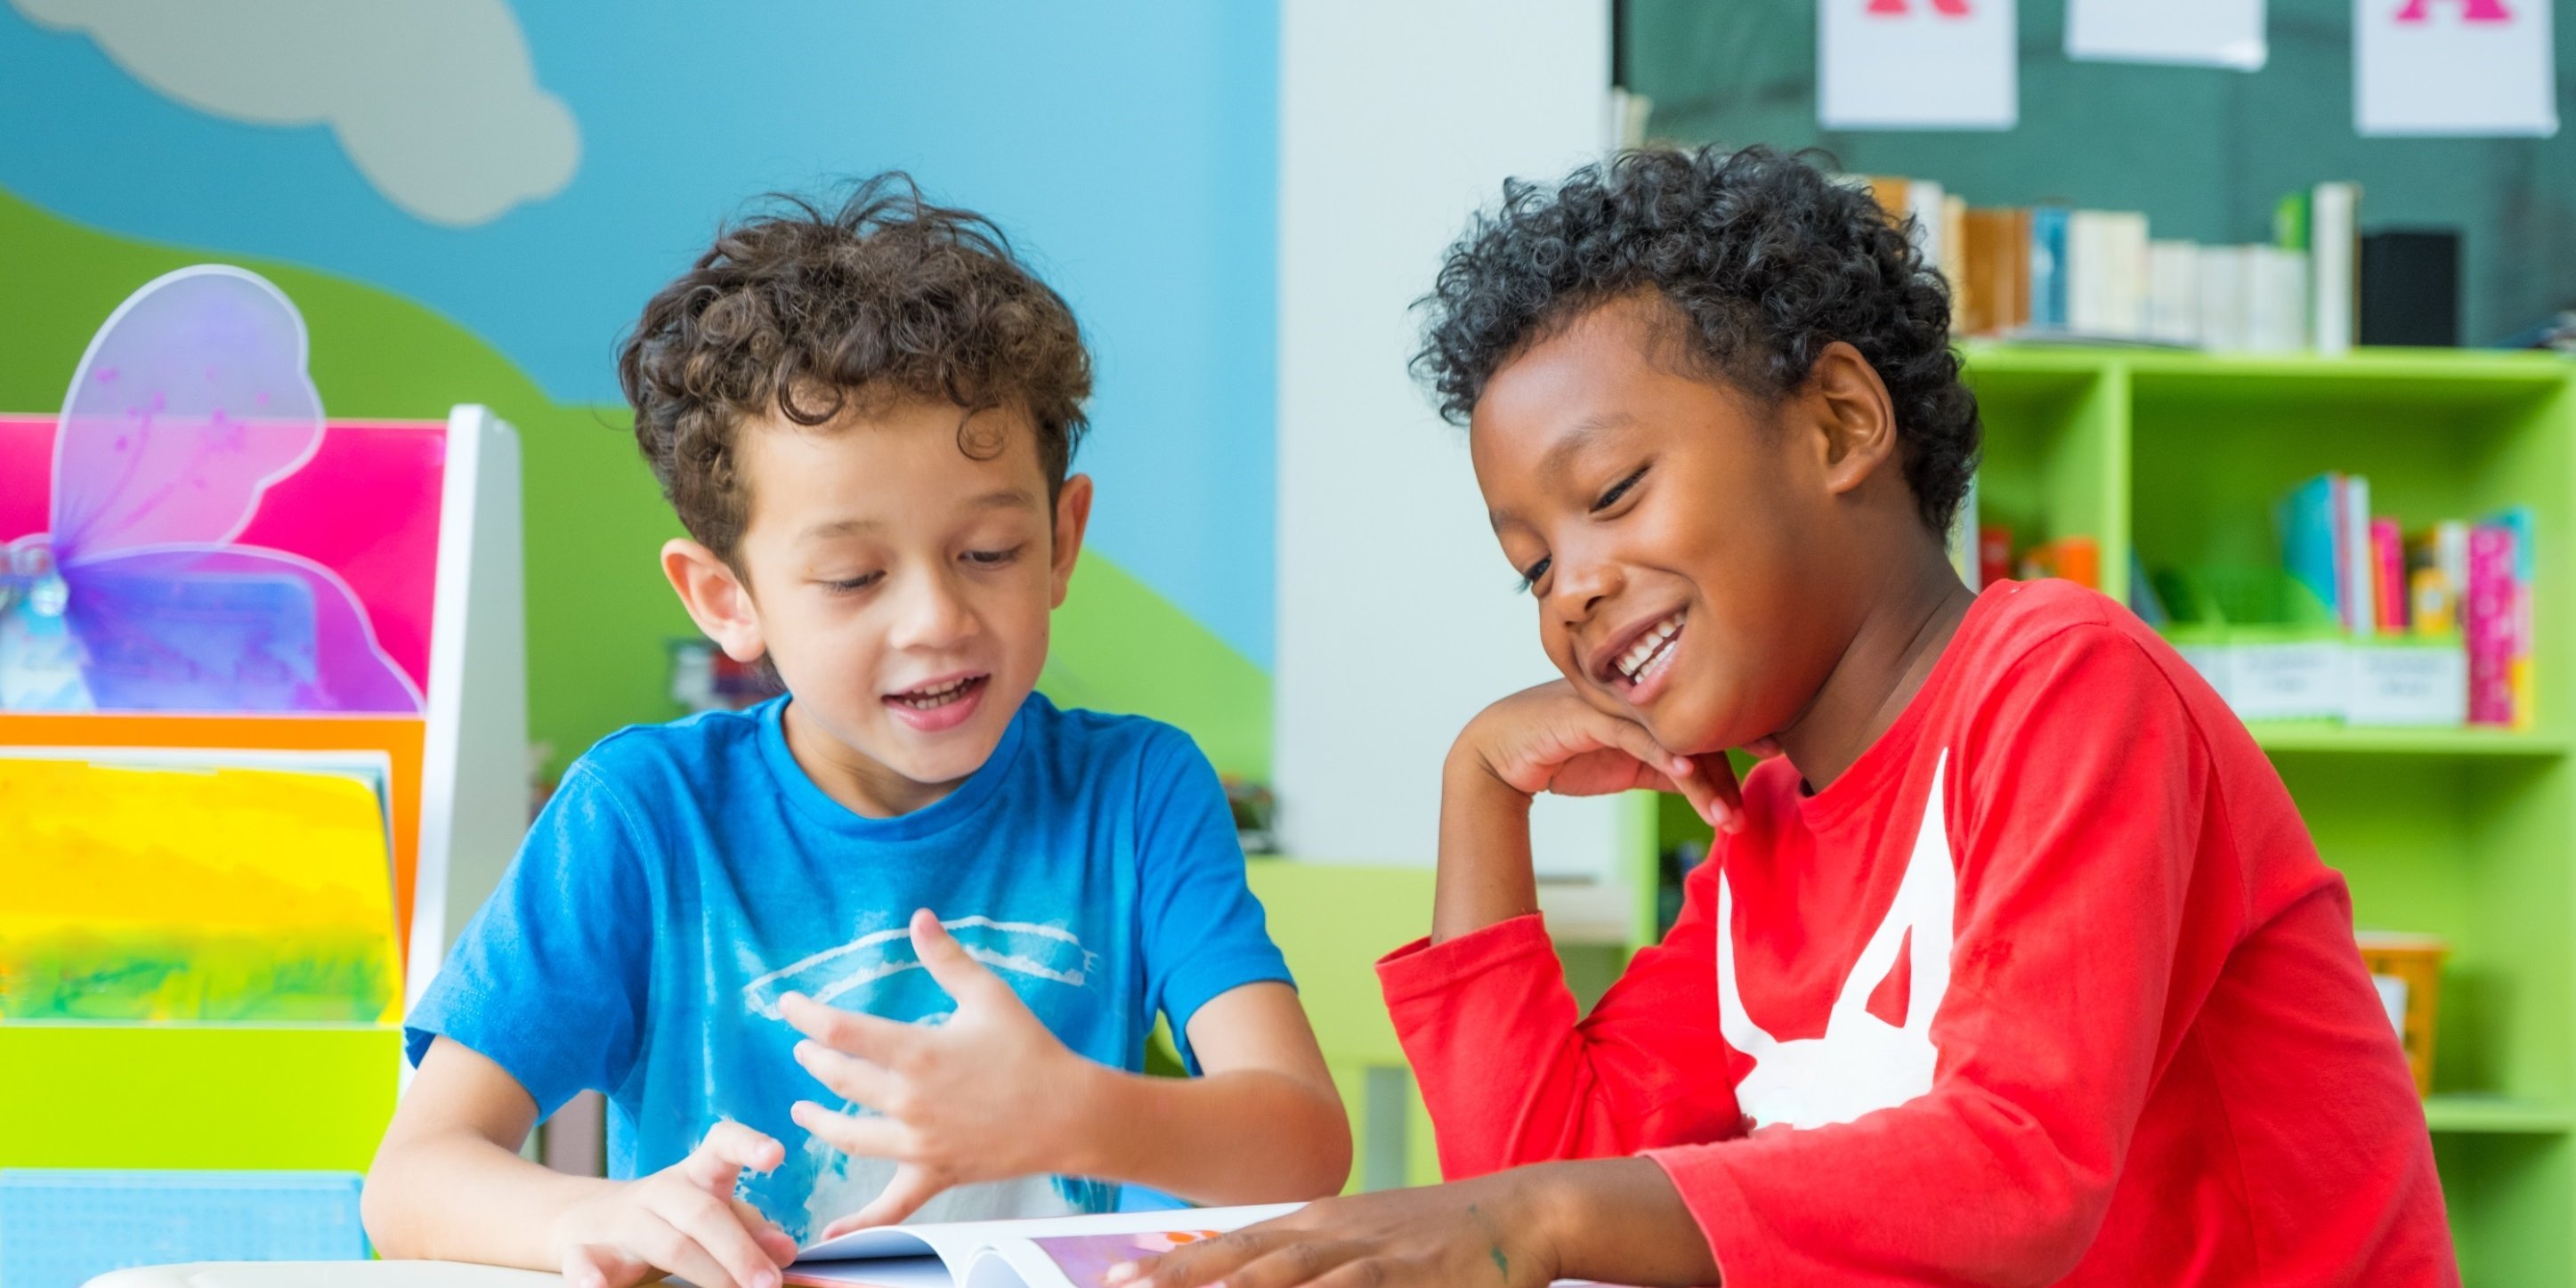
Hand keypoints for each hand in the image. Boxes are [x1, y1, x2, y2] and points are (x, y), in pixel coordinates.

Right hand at [547, 1122, 797, 1287]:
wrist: (587, 1222)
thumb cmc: (673, 1220)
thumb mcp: (715, 1215)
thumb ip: (750, 1229)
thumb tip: (786, 1252)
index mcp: (697, 1174)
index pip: (722, 1145)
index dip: (749, 1144)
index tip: (776, 1155)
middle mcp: (661, 1192)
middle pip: (704, 1213)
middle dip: (741, 1250)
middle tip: (770, 1283)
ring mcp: (624, 1222)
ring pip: (667, 1243)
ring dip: (706, 1271)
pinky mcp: (588, 1252)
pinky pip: (584, 1261)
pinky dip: (588, 1276)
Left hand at [783, 909, 1090, 1235]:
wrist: (1070, 1114)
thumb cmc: (1031, 1050)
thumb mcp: (989, 995)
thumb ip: (947, 958)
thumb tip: (919, 917)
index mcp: (918, 1052)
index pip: (842, 1031)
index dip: (806, 1015)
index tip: (787, 1005)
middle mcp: (909, 1101)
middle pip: (838, 1080)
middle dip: (815, 1060)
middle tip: (805, 1049)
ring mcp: (918, 1144)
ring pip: (849, 1136)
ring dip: (818, 1121)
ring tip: (802, 1111)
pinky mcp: (934, 1174)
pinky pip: (889, 1206)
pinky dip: (858, 1222)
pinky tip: (830, 1235)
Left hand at [1104, 1177, 1560, 1287]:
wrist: (1521, 1210)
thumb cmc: (1436, 1241)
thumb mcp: (1364, 1245)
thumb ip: (1307, 1263)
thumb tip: (1248, 1275)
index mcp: (1316, 1225)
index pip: (1227, 1248)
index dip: (1169, 1266)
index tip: (1114, 1279)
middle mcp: (1331, 1235)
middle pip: (1239, 1262)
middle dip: (1176, 1281)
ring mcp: (1368, 1254)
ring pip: (1281, 1276)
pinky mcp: (1406, 1274)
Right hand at [1459, 680, 1745, 831]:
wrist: (1499, 753)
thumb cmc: (1564, 753)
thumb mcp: (1626, 765)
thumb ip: (1664, 768)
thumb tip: (1706, 783)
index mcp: (1647, 702)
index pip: (1703, 719)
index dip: (1740, 737)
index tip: (1779, 753)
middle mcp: (1635, 695)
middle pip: (1696, 725)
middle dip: (1734, 760)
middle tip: (1768, 784)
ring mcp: (1612, 701)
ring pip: (1671, 737)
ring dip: (1705, 782)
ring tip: (1728, 819)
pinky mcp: (1586, 714)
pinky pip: (1633, 736)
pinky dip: (1661, 755)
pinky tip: (1685, 774)